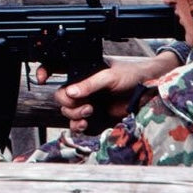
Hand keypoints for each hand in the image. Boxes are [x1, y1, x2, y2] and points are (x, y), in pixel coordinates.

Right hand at [36, 52, 180, 132]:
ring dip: (74, 113)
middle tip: (82, 103)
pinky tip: (85, 123)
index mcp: (82, 69)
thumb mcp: (109, 76)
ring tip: (89, 111)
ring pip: (67, 110)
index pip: (57, 67)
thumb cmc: (132, 75)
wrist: (150, 92)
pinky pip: (77, 124)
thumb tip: (70, 91)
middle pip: (60, 95)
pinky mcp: (95, 118)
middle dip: (66, 101)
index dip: (45, 70)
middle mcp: (82, 86)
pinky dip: (78, 125)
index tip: (42, 78)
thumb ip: (89, 84)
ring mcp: (88, 101)